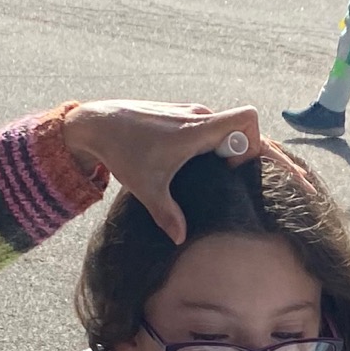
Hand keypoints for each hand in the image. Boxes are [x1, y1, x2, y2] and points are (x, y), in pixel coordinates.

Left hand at [61, 100, 263, 243]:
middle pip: (239, 127)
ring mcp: (188, 111)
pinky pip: (208, 125)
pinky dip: (209, 143)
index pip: (246, 118)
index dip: (253, 142)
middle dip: (240, 152)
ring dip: (223, 148)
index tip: (234, 167)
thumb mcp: (146, 188)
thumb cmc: (122, 152)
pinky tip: (192, 164)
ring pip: (223, 127)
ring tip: (208, 173)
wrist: (97, 124)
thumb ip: (167, 214)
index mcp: (196, 129)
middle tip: (224, 177)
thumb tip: (181, 240)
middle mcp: (197, 114)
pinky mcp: (179, 114)